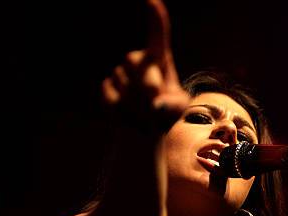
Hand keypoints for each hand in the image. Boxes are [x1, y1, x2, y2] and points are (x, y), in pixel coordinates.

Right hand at [101, 0, 188, 130]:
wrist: (153, 131)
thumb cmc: (171, 115)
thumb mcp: (180, 110)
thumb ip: (173, 105)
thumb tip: (156, 104)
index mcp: (160, 60)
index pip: (156, 35)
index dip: (155, 18)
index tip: (152, 1)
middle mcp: (138, 62)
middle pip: (135, 61)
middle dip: (147, 83)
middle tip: (156, 104)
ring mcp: (121, 74)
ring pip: (123, 83)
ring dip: (137, 105)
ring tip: (148, 116)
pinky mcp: (108, 88)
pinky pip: (112, 98)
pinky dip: (123, 113)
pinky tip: (132, 117)